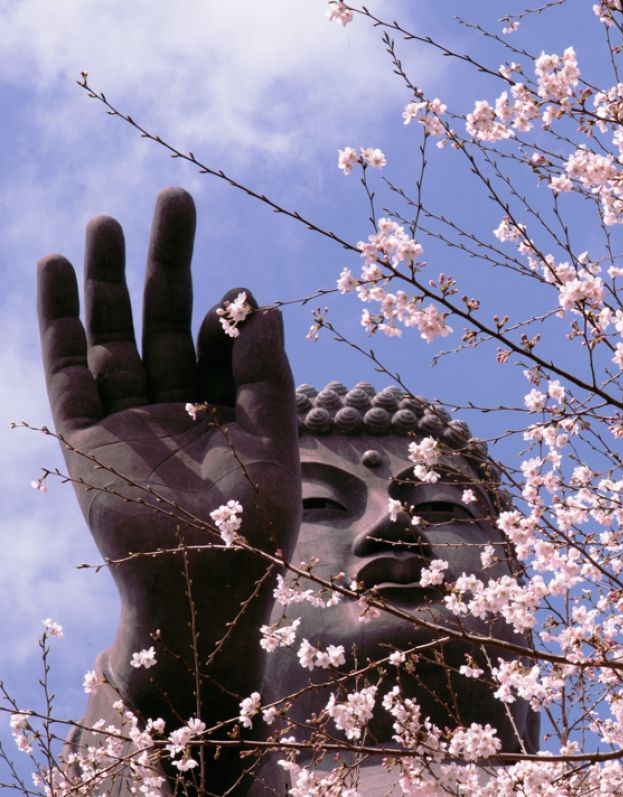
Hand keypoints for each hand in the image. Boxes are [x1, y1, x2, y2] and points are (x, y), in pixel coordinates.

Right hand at [36, 187, 299, 743]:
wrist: (204, 594)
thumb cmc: (254, 530)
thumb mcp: (274, 444)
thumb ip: (268, 376)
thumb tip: (265, 305)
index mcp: (225, 408)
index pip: (219, 342)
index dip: (225, 312)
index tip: (235, 295)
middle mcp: (174, 407)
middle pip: (163, 317)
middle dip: (166, 260)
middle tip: (174, 198)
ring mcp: (126, 418)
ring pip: (112, 333)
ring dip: (106, 280)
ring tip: (105, 221)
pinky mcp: (85, 437)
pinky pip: (69, 369)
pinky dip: (60, 321)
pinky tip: (59, 269)